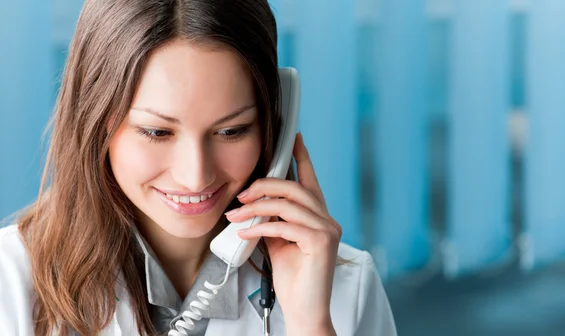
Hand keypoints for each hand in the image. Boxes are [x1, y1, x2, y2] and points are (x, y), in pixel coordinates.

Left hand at [225, 133, 341, 334]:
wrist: (304, 310)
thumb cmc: (293, 279)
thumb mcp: (278, 242)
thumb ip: (273, 220)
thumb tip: (252, 203)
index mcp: (318, 217)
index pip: (310, 180)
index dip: (302, 157)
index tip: (293, 138)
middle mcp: (328, 219)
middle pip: (296, 188)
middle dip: (265, 185)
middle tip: (242, 195)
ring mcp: (328, 230)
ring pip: (289, 204)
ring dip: (257, 207)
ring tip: (235, 215)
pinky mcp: (322, 243)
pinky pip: (285, 226)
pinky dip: (260, 227)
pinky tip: (244, 231)